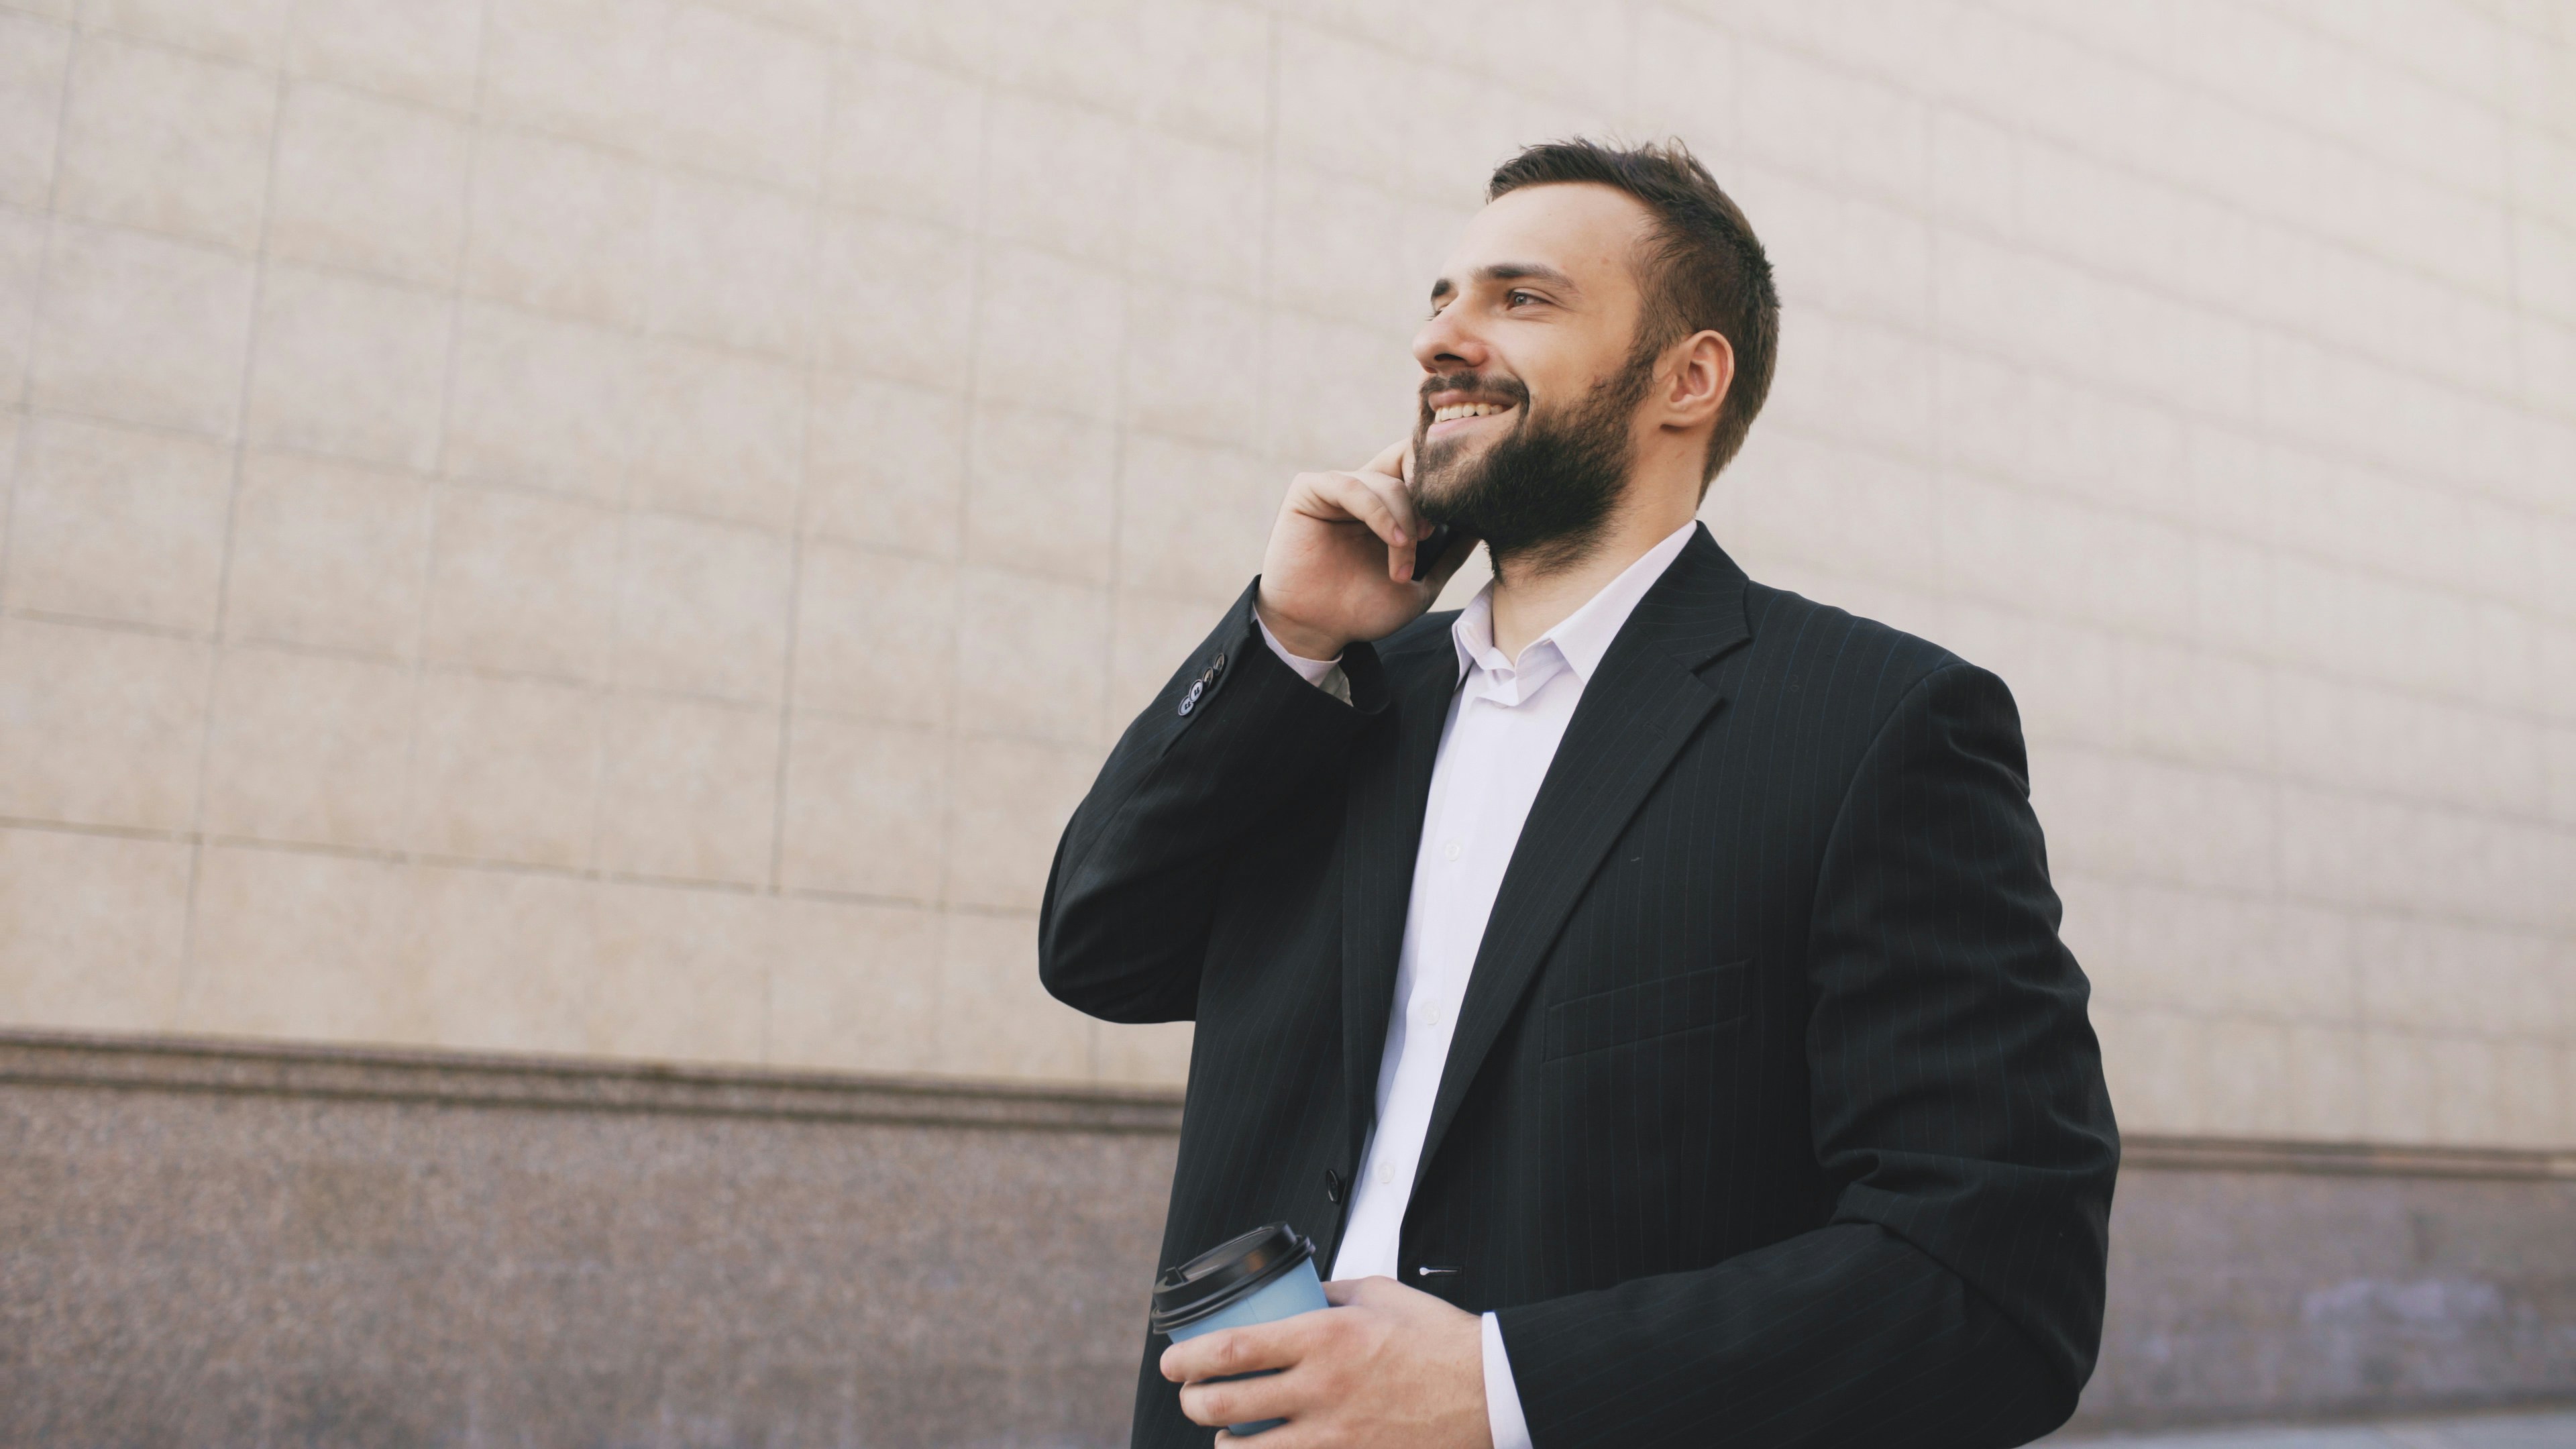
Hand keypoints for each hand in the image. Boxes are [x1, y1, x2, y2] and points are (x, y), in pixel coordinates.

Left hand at [1160, 1275, 1491, 1446]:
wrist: (1491, 1392)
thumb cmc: (1440, 1340)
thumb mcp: (1380, 1295)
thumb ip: (1330, 1293)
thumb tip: (1295, 1293)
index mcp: (1325, 1338)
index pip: (1232, 1350)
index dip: (1187, 1359)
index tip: (1170, 1361)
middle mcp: (1322, 1391)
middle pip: (1225, 1404)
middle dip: (1192, 1402)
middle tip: (1189, 1394)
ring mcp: (1335, 1438)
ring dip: (1225, 1441)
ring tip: (1226, 1429)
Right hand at [1255, 441, 1475, 660]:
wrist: (1319, 631)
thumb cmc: (1362, 611)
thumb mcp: (1420, 585)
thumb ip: (1448, 557)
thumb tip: (1481, 529)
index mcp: (1386, 507)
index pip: (1416, 467)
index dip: (1437, 480)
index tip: (1455, 510)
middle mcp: (1362, 492)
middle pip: (1405, 467)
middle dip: (1424, 503)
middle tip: (1429, 538)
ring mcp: (1335, 490)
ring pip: (1383, 482)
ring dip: (1402, 518)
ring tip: (1405, 554)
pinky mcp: (1308, 491)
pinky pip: (1348, 485)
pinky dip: (1377, 510)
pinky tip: (1393, 540)